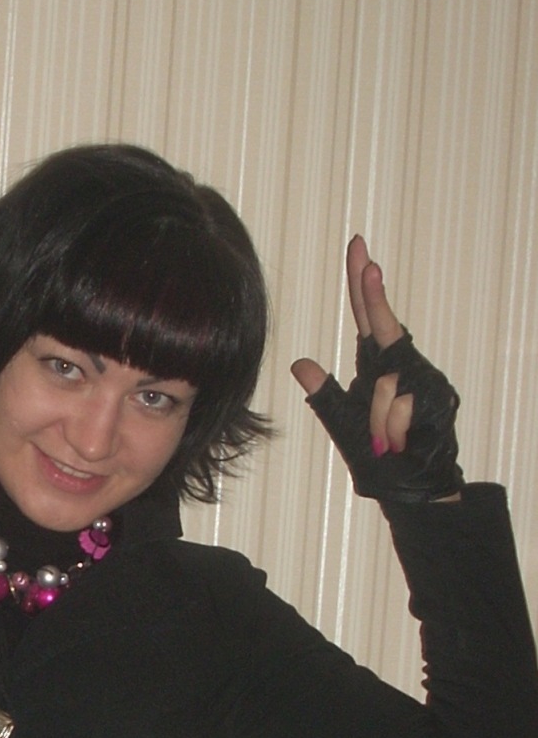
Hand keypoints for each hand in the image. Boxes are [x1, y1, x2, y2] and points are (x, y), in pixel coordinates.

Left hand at [291, 236, 463, 502]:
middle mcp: (403, 366)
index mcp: (379, 366)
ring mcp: (424, 381)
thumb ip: (326, 395)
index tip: (357, 248)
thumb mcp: (343, 423)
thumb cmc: (381, 457)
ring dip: (379, 414)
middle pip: (384, 325)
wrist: (411, 490)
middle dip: (373, 295)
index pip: (367, 316)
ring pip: (388, 379)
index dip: (362, 283)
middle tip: (365, 263)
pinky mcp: (438, 400)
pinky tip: (397, 443)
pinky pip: (403, 404)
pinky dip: (393, 426)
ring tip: (383, 441)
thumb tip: (300, 364)